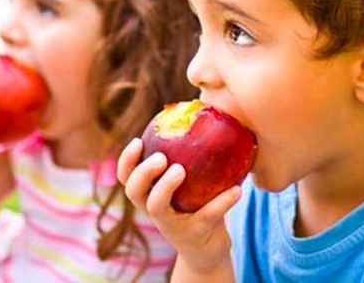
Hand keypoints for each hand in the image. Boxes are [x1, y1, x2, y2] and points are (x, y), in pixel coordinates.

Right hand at [117, 138, 241, 274]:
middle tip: (160, 157)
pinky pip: (206, 216)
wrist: (207, 250)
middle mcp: (154, 211)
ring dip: (165, 186)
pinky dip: (221, 202)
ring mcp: (171, 225)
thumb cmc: (198, 205)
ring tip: (180, 170)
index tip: (138, 141)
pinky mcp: (194, 236)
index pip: (126, 177)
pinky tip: (237, 190)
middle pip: (134, 191)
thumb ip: (191, 157)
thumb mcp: (190, 184)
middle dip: (142, 172)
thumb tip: (207, 114)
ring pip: (157, 207)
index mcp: (149, 194)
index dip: (127, 160)